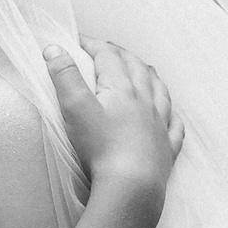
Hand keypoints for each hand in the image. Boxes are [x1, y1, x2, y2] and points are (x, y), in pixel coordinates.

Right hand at [47, 39, 184, 200]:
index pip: (108, 57)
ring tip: (144, 70)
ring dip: (150, 76)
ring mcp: (160, 125)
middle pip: (137, 68)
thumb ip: (64, 76)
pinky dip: (171, 115)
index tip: (79, 42)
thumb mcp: (75, 108)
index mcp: (123, 88)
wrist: (131, 186)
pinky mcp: (167, 149)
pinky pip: (174, 127)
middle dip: (122, 55)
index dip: (93, 45)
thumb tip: (54, 49)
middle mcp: (146, 101)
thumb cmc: (101, 148)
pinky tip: (169, 114)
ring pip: (160, 92)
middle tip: (109, 51)